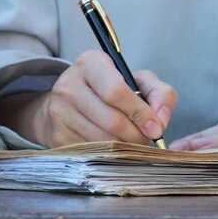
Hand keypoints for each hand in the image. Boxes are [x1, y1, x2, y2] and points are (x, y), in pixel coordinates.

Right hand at [30, 50, 176, 147]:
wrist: (68, 103)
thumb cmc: (110, 90)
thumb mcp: (138, 81)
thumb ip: (160, 93)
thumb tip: (161, 120)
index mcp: (90, 62)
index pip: (116, 91)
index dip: (140, 113)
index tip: (156, 128)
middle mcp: (69, 84)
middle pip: (112, 120)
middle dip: (136, 135)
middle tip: (145, 138)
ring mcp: (59, 111)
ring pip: (103, 140)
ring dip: (124, 147)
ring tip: (130, 141)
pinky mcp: (56, 136)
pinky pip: (91, 153)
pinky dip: (108, 155)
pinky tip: (112, 146)